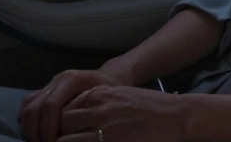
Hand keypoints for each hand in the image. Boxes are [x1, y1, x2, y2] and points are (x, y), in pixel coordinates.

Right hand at [20, 68, 128, 141]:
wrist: (110, 77)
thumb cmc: (112, 91)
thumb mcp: (106, 99)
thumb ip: (89, 113)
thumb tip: (75, 135)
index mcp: (73, 79)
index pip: (51, 105)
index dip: (47, 127)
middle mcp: (58, 80)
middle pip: (34, 107)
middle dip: (35, 131)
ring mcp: (50, 84)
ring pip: (27, 106)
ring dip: (29, 128)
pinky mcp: (44, 90)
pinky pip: (27, 104)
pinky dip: (27, 121)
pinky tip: (35, 134)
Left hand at [57, 86, 190, 141]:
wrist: (178, 115)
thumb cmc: (153, 109)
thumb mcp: (121, 98)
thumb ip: (99, 105)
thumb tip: (79, 121)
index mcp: (99, 93)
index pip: (63, 108)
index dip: (56, 125)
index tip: (54, 135)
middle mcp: (98, 106)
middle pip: (59, 122)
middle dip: (52, 136)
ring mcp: (103, 124)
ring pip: (63, 139)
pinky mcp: (110, 140)